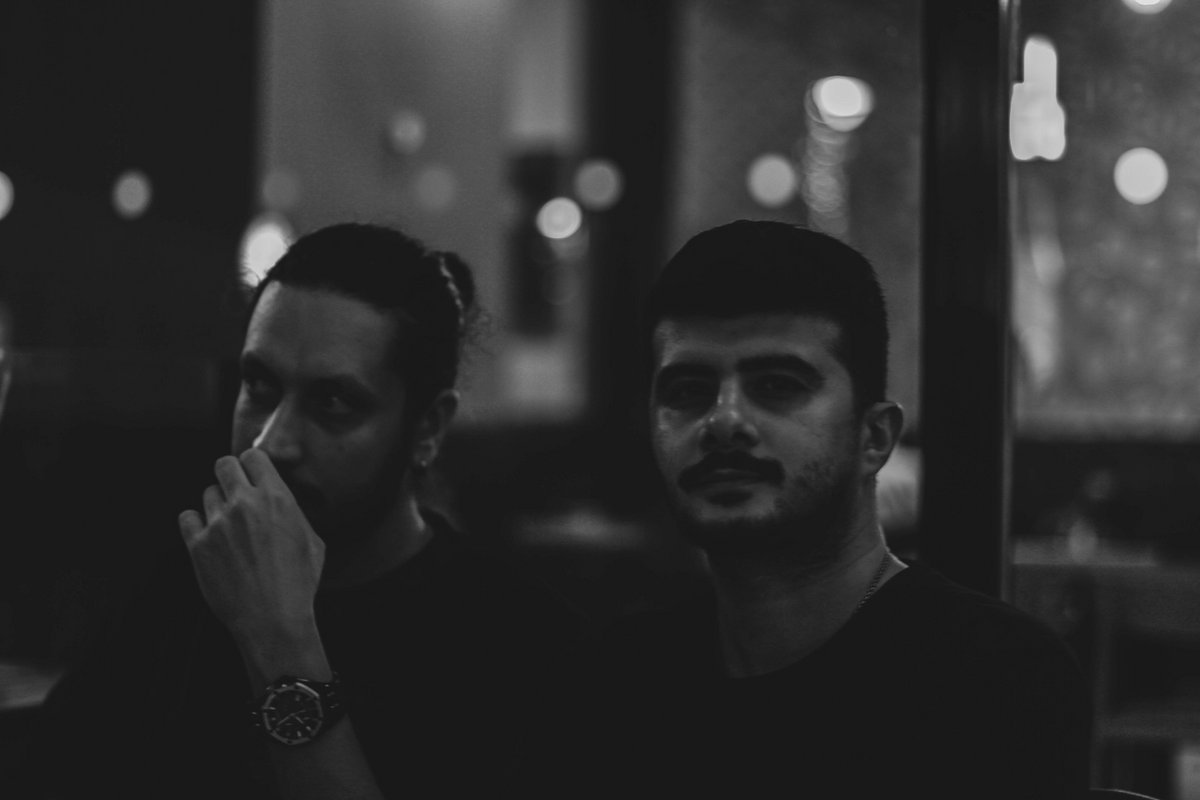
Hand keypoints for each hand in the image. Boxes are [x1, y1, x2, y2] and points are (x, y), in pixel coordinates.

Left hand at [178, 449, 325, 640]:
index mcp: (277, 498)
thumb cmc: (298, 583)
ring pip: (206, 492)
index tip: (252, 476)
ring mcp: (218, 523)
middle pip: (223, 464)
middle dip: (230, 475)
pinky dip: (195, 523)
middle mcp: (245, 504)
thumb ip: (292, 513)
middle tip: (235, 493)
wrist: (272, 619)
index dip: (252, 465)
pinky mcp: (198, 545)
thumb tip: (280, 502)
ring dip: (216, 505)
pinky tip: (208, 536)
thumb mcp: (312, 541)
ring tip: (227, 526)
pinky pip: (186, 516)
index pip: (253, 456)